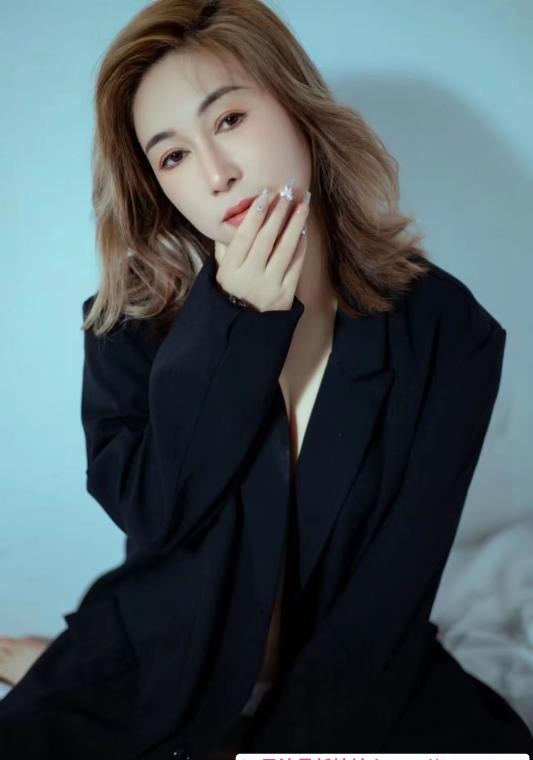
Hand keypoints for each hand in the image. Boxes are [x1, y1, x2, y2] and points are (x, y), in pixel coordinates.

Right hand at [214, 180, 309, 311]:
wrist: (244, 329)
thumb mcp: (220, 272)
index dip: (255, 214)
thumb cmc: (231, 294)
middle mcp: (249, 277)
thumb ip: (225, 247)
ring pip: (284, 249)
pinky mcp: (285, 295)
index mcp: (230, 270)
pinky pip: (295, 266)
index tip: (265, 194)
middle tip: (287, 191)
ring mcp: (269, 286)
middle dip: (278, 212)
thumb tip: (233, 219)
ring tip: (302, 204)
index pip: (244, 237)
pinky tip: (303, 230)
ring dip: (295, 224)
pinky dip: (300, 246)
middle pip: (266, 239)